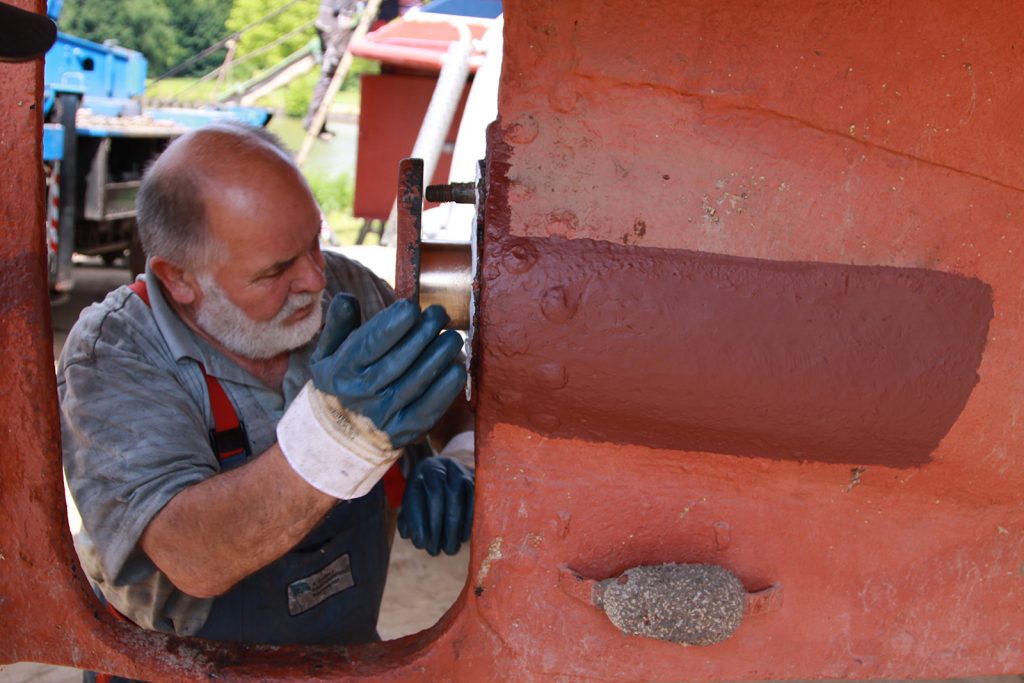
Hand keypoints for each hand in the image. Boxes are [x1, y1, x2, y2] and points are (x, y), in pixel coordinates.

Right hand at [309, 294, 466, 447]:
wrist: (338, 437)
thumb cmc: (338, 384)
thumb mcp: (325, 355)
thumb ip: (336, 326)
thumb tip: (346, 299)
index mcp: (341, 371)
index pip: (371, 344)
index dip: (394, 324)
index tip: (412, 306)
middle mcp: (362, 395)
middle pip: (399, 359)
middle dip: (423, 333)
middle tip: (440, 314)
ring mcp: (384, 415)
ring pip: (418, 380)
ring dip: (440, 355)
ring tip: (452, 337)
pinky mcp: (404, 430)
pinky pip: (430, 407)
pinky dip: (447, 387)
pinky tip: (456, 368)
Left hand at [398, 456, 473, 555]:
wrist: (451, 473)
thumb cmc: (427, 497)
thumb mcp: (414, 504)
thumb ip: (407, 520)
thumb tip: (411, 534)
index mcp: (418, 474)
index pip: (415, 496)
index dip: (417, 522)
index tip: (420, 544)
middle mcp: (438, 468)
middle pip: (436, 495)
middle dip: (435, 526)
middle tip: (435, 550)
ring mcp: (459, 472)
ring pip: (456, 498)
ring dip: (453, 528)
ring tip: (449, 548)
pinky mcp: (476, 481)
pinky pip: (473, 501)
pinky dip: (469, 522)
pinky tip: (463, 538)